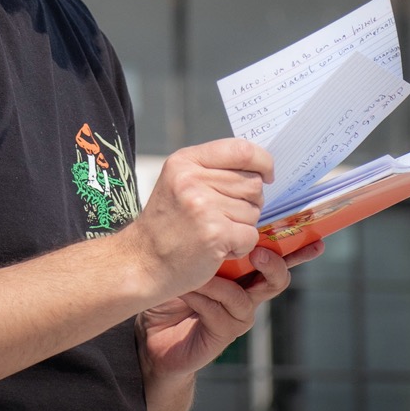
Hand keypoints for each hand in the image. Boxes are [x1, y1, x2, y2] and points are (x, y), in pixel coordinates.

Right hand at [120, 138, 273, 303]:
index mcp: (185, 160)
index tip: (266, 174)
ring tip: (216, 231)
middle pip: (252, 182)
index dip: (262, 161)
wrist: (142, 262)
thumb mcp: (179, 182)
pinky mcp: (214, 234)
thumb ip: (212, 169)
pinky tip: (218, 248)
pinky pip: (251, 235)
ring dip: (243, 225)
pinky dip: (241, 246)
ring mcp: (203, 206)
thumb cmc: (167, 224)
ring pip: (254, 211)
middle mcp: (192, 179)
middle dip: (250, 201)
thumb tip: (258, 167)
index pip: (241, 149)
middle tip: (227, 215)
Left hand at [138, 241, 324, 380]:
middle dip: (274, 264)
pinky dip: (203, 297)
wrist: (150, 330)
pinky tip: (186, 292)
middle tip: (259, 251)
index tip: (318, 238)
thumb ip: (205, 240)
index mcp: (242, 271)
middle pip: (276, 279)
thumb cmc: (169, 287)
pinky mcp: (224, 334)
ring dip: (217, 281)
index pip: (276, 255)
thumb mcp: (187, 256)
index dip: (298, 248)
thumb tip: (215, 206)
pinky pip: (222, 312)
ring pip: (246, 297)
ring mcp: (237, 316)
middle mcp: (246, 292)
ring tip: (194, 273)